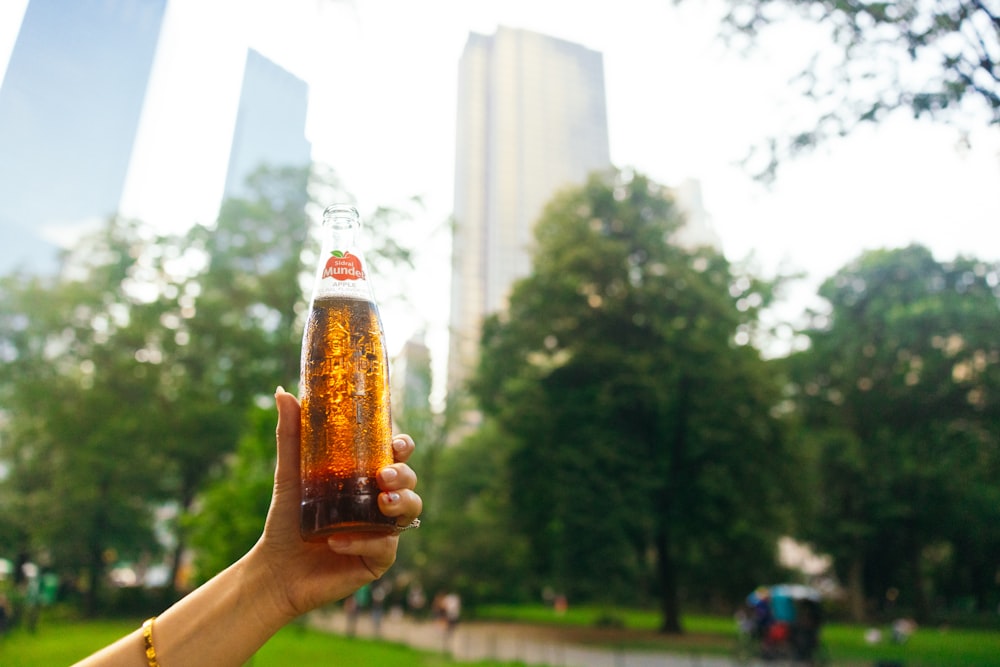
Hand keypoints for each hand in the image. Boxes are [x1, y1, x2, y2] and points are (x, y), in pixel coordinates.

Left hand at [251, 387, 421, 619]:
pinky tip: (337, 541)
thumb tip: (282, 392)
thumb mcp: (290, 475)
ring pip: (410, 511)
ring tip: (381, 502)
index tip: (397, 443)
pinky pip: (384, 548)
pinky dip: (363, 541)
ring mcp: (383, 531)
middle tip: (383, 475)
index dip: (403, 447)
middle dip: (404, 474)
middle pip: (409, 481)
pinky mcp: (378, 560)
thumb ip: (290, 435)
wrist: (275, 569)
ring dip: (402, 503)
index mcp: (367, 478)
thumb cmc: (287, 520)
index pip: (396, 457)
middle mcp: (381, 503)